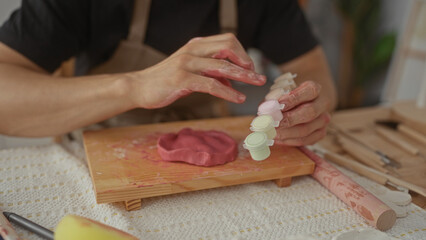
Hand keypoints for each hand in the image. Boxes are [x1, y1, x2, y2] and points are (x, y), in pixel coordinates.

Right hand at [126, 33, 265, 108]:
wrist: (139, 87)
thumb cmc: (165, 80)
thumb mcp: (190, 71)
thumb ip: (210, 72)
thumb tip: (231, 80)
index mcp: (196, 45)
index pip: (227, 40)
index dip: (242, 53)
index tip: (250, 67)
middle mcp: (193, 50)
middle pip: (229, 47)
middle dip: (247, 62)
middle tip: (258, 77)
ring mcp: (187, 63)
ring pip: (223, 66)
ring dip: (244, 76)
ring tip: (256, 84)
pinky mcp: (182, 79)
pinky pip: (212, 85)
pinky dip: (229, 92)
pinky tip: (239, 98)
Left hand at [275, 81, 330, 145]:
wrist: (301, 103)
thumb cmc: (287, 97)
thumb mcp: (279, 92)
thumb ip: (273, 99)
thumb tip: (265, 111)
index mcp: (314, 88)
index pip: (309, 91)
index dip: (294, 98)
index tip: (279, 105)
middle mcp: (322, 104)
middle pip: (310, 112)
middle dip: (289, 119)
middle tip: (272, 124)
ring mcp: (323, 120)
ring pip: (306, 130)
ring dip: (286, 133)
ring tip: (270, 133)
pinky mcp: (320, 133)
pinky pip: (305, 140)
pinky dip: (288, 141)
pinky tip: (276, 139)